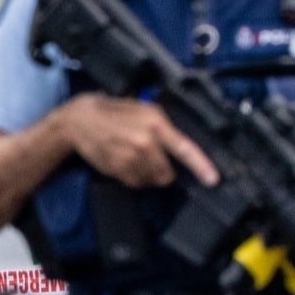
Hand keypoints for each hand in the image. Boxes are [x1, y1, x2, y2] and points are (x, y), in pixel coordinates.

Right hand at [60, 95, 219, 187]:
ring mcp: (129, 157)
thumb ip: (166, 128)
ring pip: (151, 180)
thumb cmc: (118, 113)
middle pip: (167, 174)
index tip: (213, 180)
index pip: (184, 148)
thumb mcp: (145, 110)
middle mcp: (145, 142)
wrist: (80, 119)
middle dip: (164, 171)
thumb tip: (186, 150)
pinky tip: (123, 162)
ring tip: (134, 157)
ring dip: (147, 175)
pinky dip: (133, 177)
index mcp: (157, 123)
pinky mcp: (116, 168)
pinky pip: (135, 183)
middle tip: (151, 158)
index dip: (201, 166)